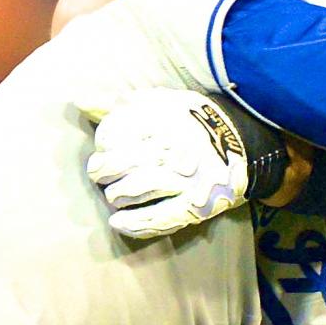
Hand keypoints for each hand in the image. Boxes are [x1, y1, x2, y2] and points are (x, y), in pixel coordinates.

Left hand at [86, 89, 289, 238]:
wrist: (244, 143)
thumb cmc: (193, 121)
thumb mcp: (162, 102)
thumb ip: (121, 104)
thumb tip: (81, 101)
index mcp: (163, 118)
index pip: (115, 133)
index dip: (104, 143)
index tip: (105, 147)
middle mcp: (172, 148)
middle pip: (120, 163)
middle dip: (103, 170)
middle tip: (100, 173)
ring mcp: (184, 178)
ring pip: (134, 190)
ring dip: (116, 195)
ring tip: (114, 195)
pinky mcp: (195, 205)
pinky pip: (158, 218)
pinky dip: (134, 223)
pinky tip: (117, 223)